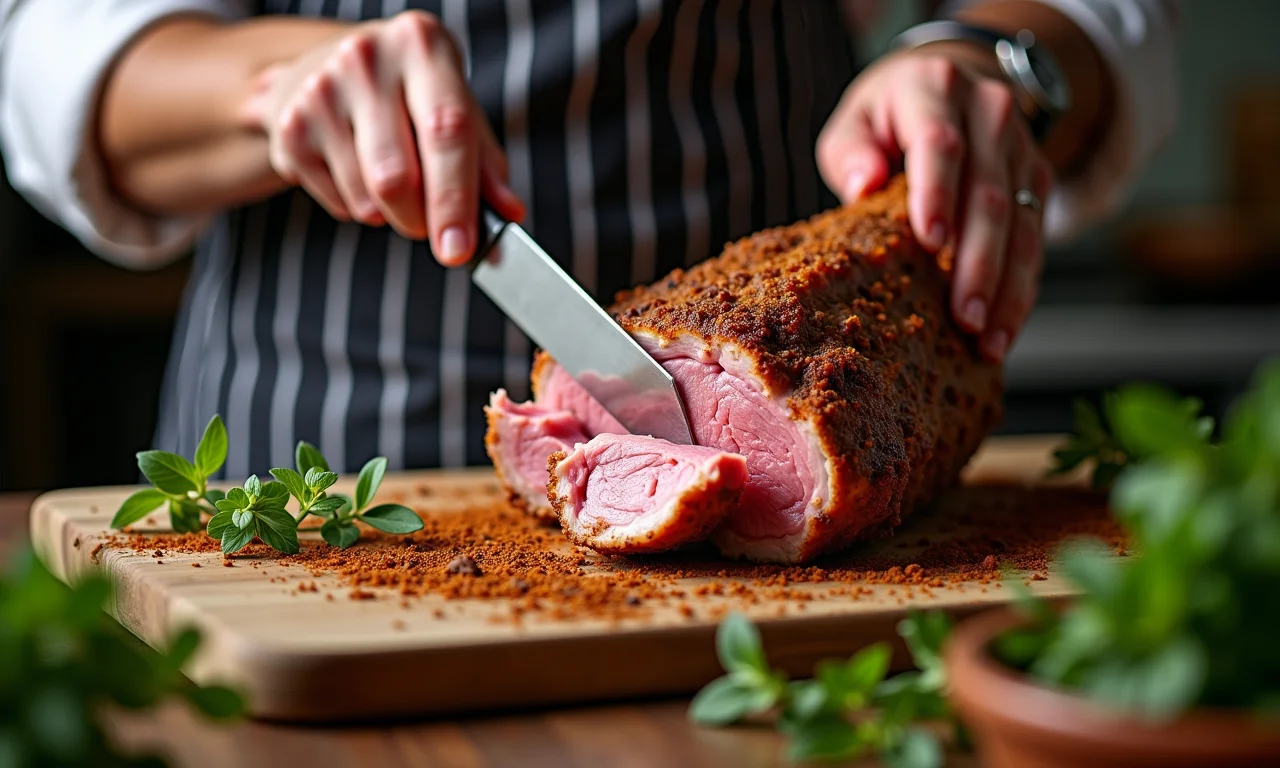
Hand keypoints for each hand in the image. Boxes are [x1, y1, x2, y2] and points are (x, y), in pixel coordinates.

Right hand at [243, 10, 524, 265]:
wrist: (326, 67)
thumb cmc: (409, 94)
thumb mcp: (456, 108)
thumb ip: (486, 164)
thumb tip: (508, 214)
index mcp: (421, 45)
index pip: (446, 130)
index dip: (454, 198)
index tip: (459, 248)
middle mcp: (366, 59)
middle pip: (396, 177)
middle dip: (420, 220)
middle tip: (430, 226)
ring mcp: (319, 91)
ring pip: (366, 199)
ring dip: (390, 215)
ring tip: (393, 182)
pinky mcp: (290, 128)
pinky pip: (338, 204)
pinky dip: (359, 209)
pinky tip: (358, 172)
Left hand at [816, 45, 1052, 361]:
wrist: (953, 81)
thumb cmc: (889, 116)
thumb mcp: (857, 120)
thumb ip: (852, 152)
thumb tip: (863, 185)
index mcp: (936, 89)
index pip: (941, 144)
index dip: (937, 193)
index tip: (930, 243)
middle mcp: (991, 112)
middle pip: (990, 194)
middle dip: (979, 262)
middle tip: (964, 316)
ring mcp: (1022, 147)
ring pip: (1023, 223)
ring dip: (1008, 287)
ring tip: (988, 339)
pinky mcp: (1038, 179)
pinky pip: (1035, 240)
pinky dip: (1021, 290)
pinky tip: (1004, 331)